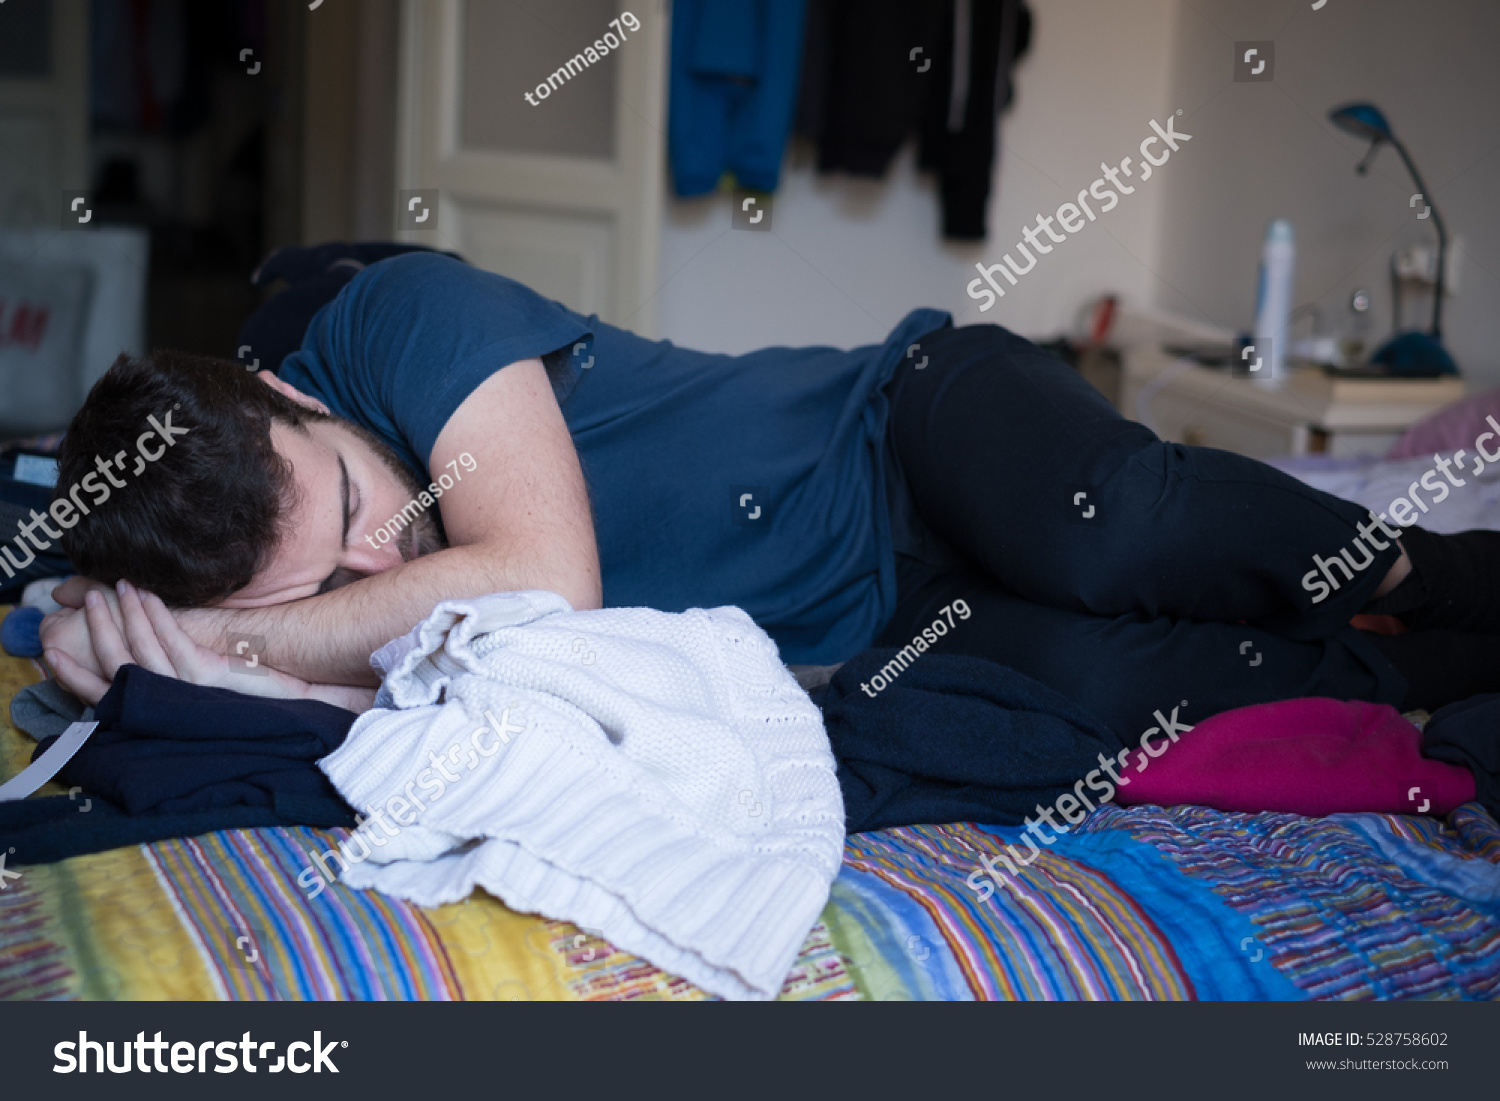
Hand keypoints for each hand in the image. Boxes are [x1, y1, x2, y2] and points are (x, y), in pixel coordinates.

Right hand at [43, 580, 319, 704]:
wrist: (291, 710)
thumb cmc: (245, 702)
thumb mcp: (198, 695)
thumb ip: (169, 683)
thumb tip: (142, 657)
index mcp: (156, 713)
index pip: (102, 695)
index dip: (73, 675)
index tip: (50, 654)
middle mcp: (164, 705)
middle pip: (115, 662)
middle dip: (98, 626)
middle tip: (89, 596)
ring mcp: (182, 690)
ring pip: (139, 645)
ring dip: (125, 611)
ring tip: (117, 585)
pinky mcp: (204, 676)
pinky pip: (172, 638)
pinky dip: (157, 613)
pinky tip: (148, 595)